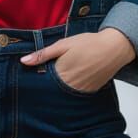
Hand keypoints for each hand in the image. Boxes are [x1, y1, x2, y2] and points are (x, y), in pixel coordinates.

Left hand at [19, 29, 135, 91]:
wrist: (115, 47)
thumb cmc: (88, 43)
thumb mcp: (63, 44)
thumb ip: (43, 54)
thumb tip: (23, 61)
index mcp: (61, 73)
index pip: (42, 81)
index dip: (38, 77)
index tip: (35, 74)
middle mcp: (70, 86)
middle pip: (52, 89)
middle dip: (49, 84)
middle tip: (53, 73)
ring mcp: (81, 90)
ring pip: (64, 93)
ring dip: (61, 87)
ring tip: (66, 74)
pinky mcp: (90, 91)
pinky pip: (76, 93)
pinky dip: (73, 88)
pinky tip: (75, 78)